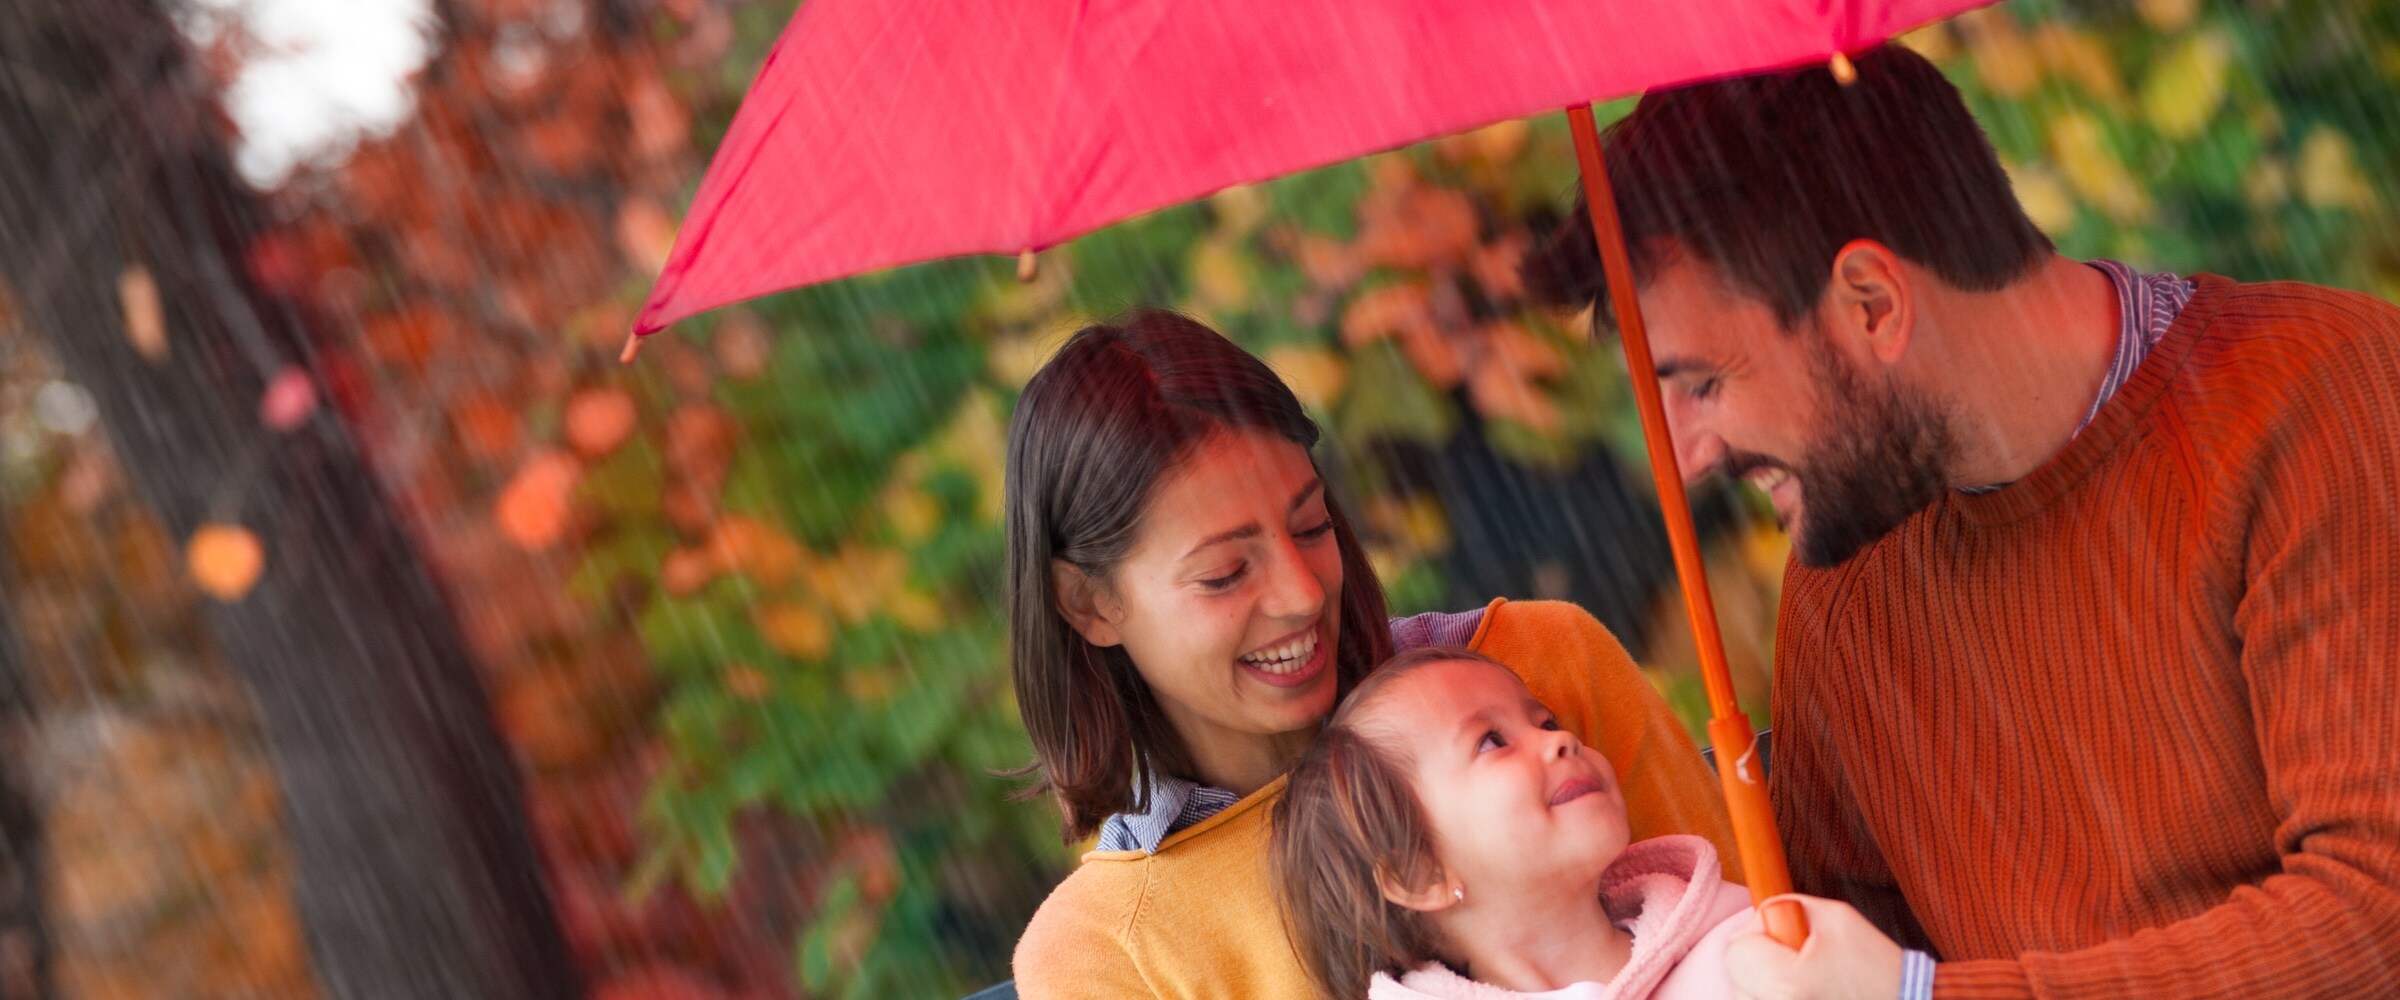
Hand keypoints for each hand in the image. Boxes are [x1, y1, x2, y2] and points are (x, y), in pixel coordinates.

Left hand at [1725, 894, 1903, 999]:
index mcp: (1785, 982)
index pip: (1735, 950)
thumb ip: (1785, 907)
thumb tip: (1758, 918)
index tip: (1787, 939)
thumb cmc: (1875, 966)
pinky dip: (1777, 997)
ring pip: (1748, 996)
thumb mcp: (1835, 917)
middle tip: (1802, 964)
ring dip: (1766, 986)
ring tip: (1808, 985)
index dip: (1758, 936)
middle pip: (1738, 977)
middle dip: (1760, 963)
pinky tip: (1807, 995)